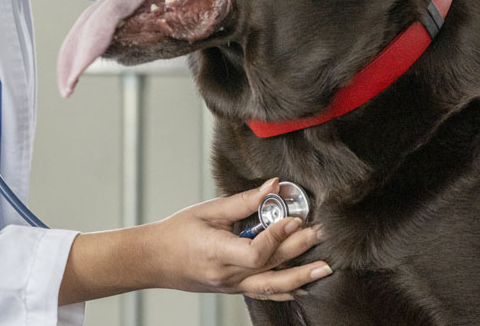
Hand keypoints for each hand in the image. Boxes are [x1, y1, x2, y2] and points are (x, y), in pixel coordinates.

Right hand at [145, 178, 329, 300]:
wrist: (155, 260)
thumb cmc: (176, 233)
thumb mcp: (207, 211)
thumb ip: (242, 202)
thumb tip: (272, 186)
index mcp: (216, 253)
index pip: (254, 252)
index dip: (277, 236)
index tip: (293, 219)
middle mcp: (226, 275)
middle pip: (270, 267)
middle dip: (299, 250)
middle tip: (321, 233)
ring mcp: (231, 286)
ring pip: (272, 287)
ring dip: (301, 277)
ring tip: (324, 268)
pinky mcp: (234, 289)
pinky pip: (264, 293)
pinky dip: (285, 291)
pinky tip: (303, 286)